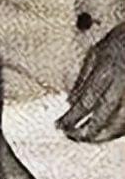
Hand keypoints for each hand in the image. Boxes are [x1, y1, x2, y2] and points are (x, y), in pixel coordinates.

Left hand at [57, 22, 124, 141]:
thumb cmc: (122, 39)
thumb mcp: (97, 52)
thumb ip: (83, 77)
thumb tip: (70, 101)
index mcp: (106, 71)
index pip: (85, 102)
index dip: (71, 118)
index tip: (60, 126)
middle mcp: (121, 84)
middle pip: (102, 115)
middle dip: (87, 131)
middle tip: (74, 137)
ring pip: (121, 121)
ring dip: (105, 134)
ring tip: (92, 138)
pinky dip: (121, 127)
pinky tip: (112, 130)